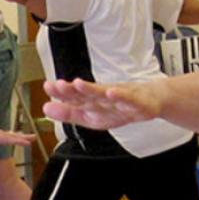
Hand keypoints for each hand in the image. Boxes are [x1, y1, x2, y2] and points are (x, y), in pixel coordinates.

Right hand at [0, 126, 34, 160]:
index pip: (8, 137)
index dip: (15, 137)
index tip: (20, 136)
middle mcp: (0, 135)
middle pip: (15, 135)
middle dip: (23, 136)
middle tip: (32, 136)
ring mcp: (2, 136)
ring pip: (17, 137)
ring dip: (25, 137)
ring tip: (34, 137)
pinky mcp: (2, 138)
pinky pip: (15, 140)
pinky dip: (22, 141)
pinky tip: (29, 142)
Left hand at [41, 78, 163, 129]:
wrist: (153, 100)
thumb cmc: (121, 105)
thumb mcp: (93, 115)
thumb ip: (69, 113)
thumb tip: (45, 109)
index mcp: (94, 102)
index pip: (74, 98)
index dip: (61, 93)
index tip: (48, 87)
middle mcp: (105, 98)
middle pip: (86, 94)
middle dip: (72, 90)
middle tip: (58, 85)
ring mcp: (122, 99)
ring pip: (104, 94)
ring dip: (91, 89)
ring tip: (78, 84)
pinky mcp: (138, 103)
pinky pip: (128, 99)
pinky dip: (121, 96)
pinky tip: (111, 92)